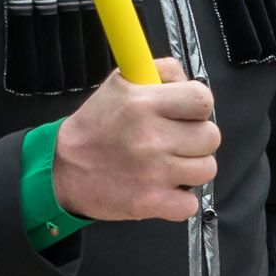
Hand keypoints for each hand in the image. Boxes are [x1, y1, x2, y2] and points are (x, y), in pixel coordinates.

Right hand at [52, 59, 217, 223]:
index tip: (185, 114)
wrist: (63, 168)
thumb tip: (190, 81)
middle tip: (175, 141)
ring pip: (207, 169)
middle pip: (211, 137)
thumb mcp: (122, 82)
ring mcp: (154, 172)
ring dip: (191, 168)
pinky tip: (163, 188)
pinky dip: (180, 200)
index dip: (198, 107)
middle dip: (196, 139)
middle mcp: (152, 137)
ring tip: (168, 164)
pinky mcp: (151, 202)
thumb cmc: (97, 124)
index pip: (203, 100)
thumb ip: (160, 72)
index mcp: (144, 103)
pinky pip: (191, 204)